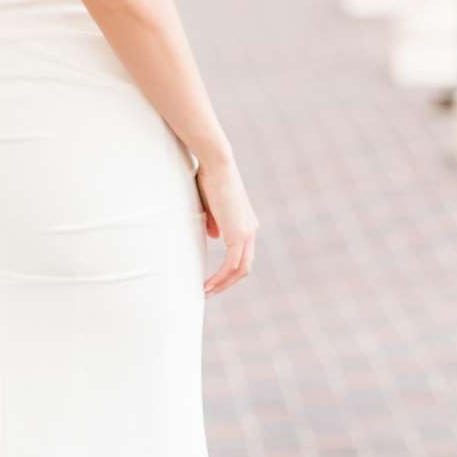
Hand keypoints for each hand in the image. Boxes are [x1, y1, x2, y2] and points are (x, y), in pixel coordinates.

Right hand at [194, 150, 257, 293]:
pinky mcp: (238, 234)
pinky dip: (220, 278)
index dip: (229, 271)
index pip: (243, 255)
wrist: (217, 164)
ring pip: (240, 270)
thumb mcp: (211, 205)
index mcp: (246, 224)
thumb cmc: (210, 179)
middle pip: (245, 267)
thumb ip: (215, 222)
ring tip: (206, 292)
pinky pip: (231, 264)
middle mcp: (251, 230)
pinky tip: (207, 284)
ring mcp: (247, 233)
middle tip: (209, 292)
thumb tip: (214, 236)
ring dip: (223, 284)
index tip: (212, 279)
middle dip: (227, 283)